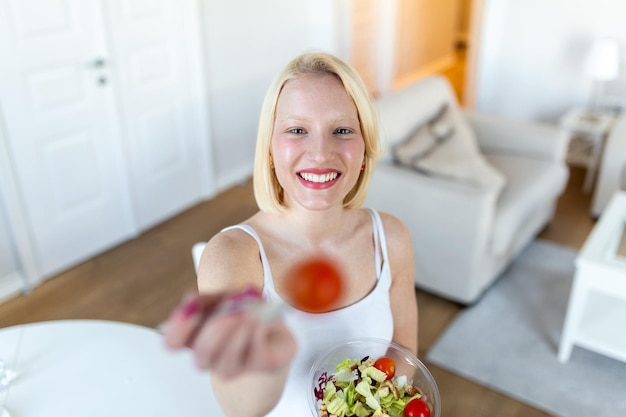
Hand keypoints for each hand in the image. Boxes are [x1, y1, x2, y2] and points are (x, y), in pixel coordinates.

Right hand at [163, 289, 296, 378]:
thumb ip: (206, 300)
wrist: (271, 318)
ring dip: (239, 334)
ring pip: (226, 366)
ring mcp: (234, 366)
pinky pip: (255, 356)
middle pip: (201, 356)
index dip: (179, 328)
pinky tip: (261, 319)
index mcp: (194, 337)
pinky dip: (257, 333)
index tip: (195, 306)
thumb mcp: (220, 297)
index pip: (172, 342)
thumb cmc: (239, 308)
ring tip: (249, 313)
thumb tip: (194, 302)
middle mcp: (210, 357)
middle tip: (232, 312)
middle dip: (216, 332)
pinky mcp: (261, 365)